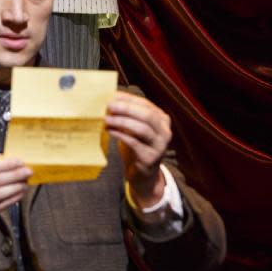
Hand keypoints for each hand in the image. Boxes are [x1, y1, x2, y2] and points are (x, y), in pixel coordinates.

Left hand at [105, 92, 171, 207]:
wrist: (143, 174)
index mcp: (162, 120)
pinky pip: (134, 143)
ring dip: (122, 121)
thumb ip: (127, 114)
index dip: (128, 99)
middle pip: (146, 115)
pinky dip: (120, 135)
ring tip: (106, 118)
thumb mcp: (134, 128)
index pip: (145, 104)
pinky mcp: (150, 158)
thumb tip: (109, 98)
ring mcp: (160, 146)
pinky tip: (109, 130)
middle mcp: (165, 132)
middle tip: (109, 105)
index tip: (112, 95)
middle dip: (126, 108)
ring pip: (142, 128)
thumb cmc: (136, 146)